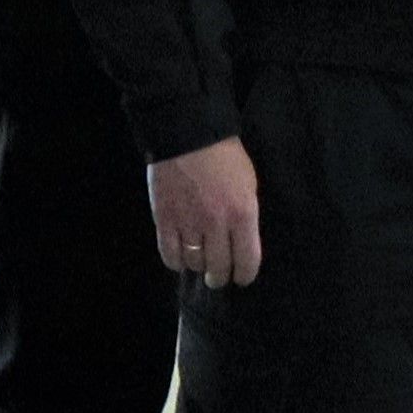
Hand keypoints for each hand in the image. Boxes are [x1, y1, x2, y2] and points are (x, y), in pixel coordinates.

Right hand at [148, 138, 260, 289]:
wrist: (188, 134)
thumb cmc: (225, 156)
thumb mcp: (248, 184)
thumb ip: (246, 216)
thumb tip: (241, 242)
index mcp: (243, 214)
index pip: (247, 261)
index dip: (245, 275)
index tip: (242, 277)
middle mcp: (216, 224)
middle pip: (219, 267)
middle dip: (220, 276)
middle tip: (218, 276)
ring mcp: (188, 223)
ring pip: (194, 263)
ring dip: (198, 267)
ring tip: (200, 264)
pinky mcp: (164, 220)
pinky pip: (169, 254)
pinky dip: (175, 261)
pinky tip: (180, 259)